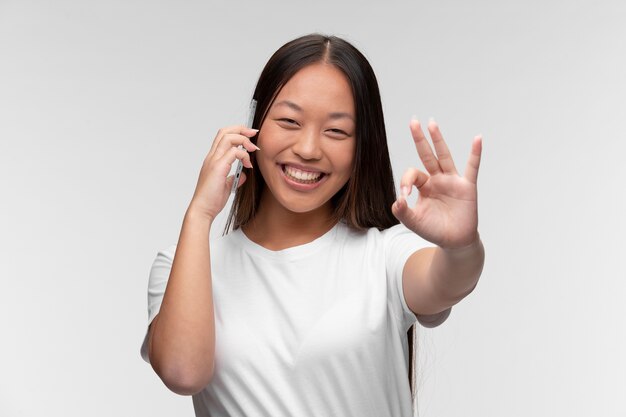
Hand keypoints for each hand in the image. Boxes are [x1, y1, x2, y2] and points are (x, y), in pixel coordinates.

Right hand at [187, 125, 259, 220]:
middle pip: (225, 131)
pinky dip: (244, 155)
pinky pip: (234, 152)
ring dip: (244, 140)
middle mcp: (212, 157)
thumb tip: (244, 175)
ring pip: (228, 137)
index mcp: (213, 159)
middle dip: (242, 129)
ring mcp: (214, 161)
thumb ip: (235, 178)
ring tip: (253, 149)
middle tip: (254, 134)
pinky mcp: (218, 167)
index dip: (237, 132)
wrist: (202, 210)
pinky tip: (248, 165)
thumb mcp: (226, 186)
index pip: (223, 136)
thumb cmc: (211, 200)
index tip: (250, 136)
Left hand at [391, 118, 481, 248]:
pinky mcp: (467, 187)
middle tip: (413, 121)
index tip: (404, 195)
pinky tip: (477, 139)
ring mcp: (452, 181)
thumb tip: (397, 200)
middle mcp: (437, 179)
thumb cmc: (434, 230)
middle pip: (427, 155)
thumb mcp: (414, 222)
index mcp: (424, 186)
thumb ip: (403, 212)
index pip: (412, 174)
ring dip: (438, 140)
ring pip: (444, 156)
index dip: (406, 181)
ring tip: (431, 123)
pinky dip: (475, 153)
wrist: (454, 241)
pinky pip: (472, 167)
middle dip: (419, 139)